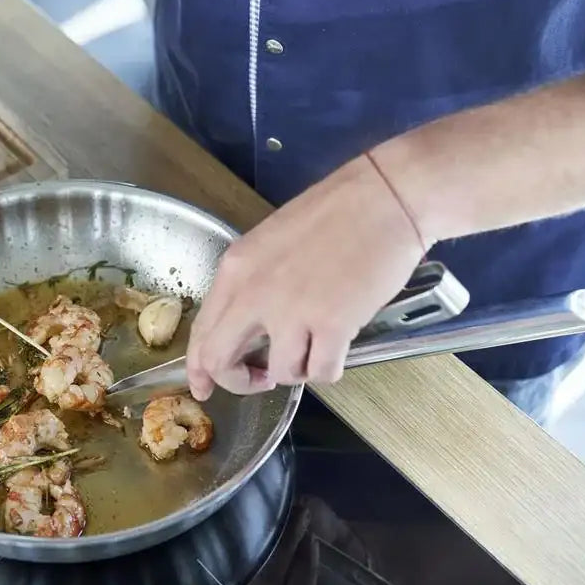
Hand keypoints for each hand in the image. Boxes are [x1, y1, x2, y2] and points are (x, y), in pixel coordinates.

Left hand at [186, 154, 425, 398]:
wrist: (386, 197)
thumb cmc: (335, 213)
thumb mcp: (270, 241)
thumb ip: (250, 283)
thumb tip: (242, 329)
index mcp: (235, 269)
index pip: (201, 333)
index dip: (198, 369)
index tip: (204, 387)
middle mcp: (254, 292)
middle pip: (220, 362)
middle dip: (238, 381)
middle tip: (260, 378)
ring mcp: (292, 310)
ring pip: (279, 374)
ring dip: (295, 371)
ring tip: (313, 348)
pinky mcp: (333, 324)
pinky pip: (321, 373)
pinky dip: (328, 370)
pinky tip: (337, 349)